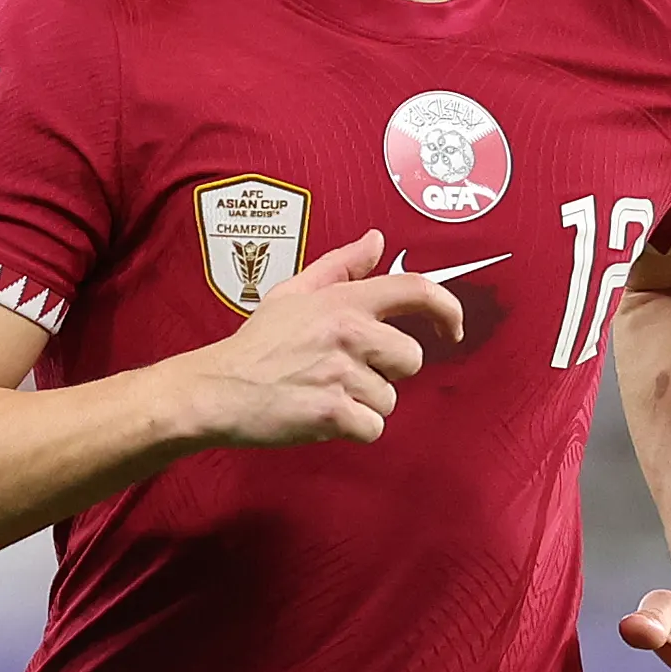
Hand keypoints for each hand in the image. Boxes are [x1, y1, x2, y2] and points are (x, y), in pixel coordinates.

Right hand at [174, 234, 466, 450]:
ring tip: (325, 394)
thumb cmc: (257, 344)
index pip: (416, 290)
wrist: (217, 390)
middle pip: (411, 359)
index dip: (448, 309)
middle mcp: (348, 332)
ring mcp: (340, 373)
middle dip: (387, 372)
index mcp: (343, 300)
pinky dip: (353, 430)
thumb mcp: (294, 293)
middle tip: (347, 373)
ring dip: (365, 404)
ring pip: (390, 399)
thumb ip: (340, 266)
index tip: (453, 329)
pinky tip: (324, 417)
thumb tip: (377, 241)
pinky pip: (373, 428)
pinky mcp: (331, 412)